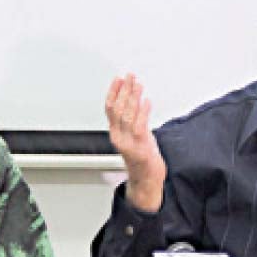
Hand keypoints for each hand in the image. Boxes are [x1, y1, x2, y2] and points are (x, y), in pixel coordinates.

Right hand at [105, 74, 165, 211]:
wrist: (146, 180)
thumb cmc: (142, 158)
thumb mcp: (131, 137)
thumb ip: (130, 122)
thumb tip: (132, 100)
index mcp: (115, 133)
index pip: (110, 108)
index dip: (113, 92)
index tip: (118, 79)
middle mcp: (119, 137)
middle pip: (118, 109)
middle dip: (124, 90)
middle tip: (130, 76)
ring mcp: (129, 142)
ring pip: (127, 115)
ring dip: (133, 97)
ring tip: (138, 85)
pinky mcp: (140, 146)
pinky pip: (140, 125)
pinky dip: (143, 111)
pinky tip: (146, 101)